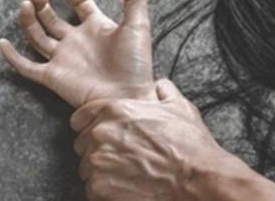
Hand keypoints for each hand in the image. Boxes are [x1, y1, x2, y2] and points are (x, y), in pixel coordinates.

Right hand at [0, 0, 154, 106]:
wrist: (128, 96)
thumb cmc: (135, 63)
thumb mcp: (139, 23)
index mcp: (98, 27)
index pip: (81, 3)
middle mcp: (77, 41)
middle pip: (53, 19)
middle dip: (44, 4)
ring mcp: (63, 58)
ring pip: (38, 37)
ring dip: (29, 20)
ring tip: (26, 4)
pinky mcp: (52, 77)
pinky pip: (27, 67)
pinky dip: (12, 56)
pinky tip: (1, 42)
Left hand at [71, 80, 274, 200]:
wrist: (194, 176)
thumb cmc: (188, 143)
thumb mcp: (179, 106)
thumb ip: (164, 91)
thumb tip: (160, 86)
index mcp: (115, 110)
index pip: (80, 117)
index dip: (90, 124)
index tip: (99, 133)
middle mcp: (101, 133)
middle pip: (82, 142)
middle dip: (97, 148)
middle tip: (120, 155)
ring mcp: (98, 161)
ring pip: (85, 166)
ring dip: (100, 169)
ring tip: (124, 172)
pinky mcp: (100, 187)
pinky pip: (91, 188)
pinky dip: (104, 189)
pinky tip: (125, 185)